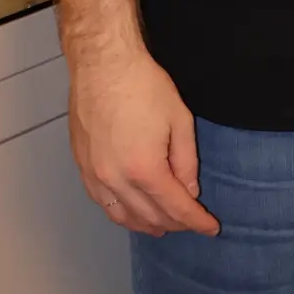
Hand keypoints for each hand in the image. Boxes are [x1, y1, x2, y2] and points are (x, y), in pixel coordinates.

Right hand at [68, 45, 218, 235]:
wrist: (103, 65)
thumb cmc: (145, 87)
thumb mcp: (180, 121)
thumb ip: (186, 162)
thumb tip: (189, 192)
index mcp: (145, 169)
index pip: (176, 208)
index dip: (197, 221)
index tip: (212, 228)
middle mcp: (116, 180)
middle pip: (150, 216)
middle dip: (175, 223)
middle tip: (192, 221)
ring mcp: (95, 175)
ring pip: (122, 216)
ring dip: (147, 224)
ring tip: (164, 226)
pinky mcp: (82, 166)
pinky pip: (103, 202)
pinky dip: (121, 212)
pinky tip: (132, 211)